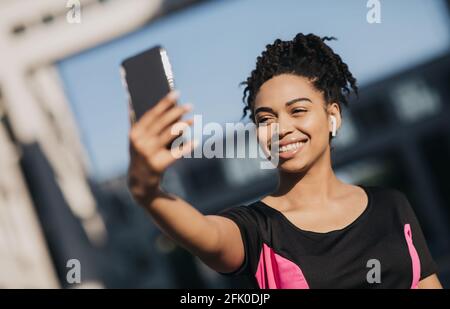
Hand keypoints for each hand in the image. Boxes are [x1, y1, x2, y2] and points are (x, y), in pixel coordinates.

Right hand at [128, 91, 194, 205]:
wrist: (139, 182)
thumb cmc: (142, 155)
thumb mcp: (137, 139)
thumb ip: (141, 122)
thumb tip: (144, 100)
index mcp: (135, 132)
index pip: (152, 113)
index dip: (164, 102)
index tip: (176, 92)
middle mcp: (141, 142)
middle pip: (162, 122)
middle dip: (177, 112)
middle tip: (189, 105)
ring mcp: (149, 153)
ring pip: (170, 135)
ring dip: (183, 126)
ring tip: (194, 120)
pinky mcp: (158, 165)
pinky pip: (176, 153)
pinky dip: (187, 147)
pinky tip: (196, 141)